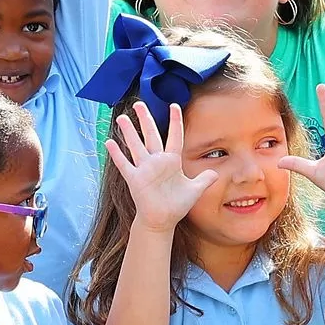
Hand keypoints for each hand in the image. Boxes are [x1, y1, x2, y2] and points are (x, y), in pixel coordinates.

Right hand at [105, 101, 219, 229]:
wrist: (162, 220)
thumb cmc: (176, 205)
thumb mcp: (194, 190)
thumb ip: (204, 179)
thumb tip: (216, 173)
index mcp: (172, 161)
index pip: (174, 136)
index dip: (175, 121)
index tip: (174, 105)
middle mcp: (157, 161)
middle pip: (151, 135)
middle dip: (145, 119)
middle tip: (139, 103)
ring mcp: (144, 169)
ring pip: (135, 146)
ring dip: (129, 132)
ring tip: (123, 118)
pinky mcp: (134, 179)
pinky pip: (124, 164)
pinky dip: (117, 154)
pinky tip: (109, 142)